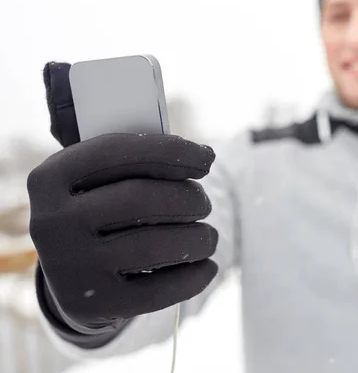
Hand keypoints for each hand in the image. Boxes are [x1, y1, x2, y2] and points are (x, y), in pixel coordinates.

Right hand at [28, 63, 218, 325]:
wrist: (71, 277)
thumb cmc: (98, 211)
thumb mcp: (96, 179)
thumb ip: (131, 154)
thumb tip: (202, 152)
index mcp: (51, 176)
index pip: (120, 150)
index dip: (173, 150)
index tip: (208, 158)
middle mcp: (52, 221)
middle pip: (142, 199)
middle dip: (189, 197)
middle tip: (205, 203)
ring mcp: (71, 266)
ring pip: (155, 245)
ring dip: (199, 236)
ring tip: (210, 235)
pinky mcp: (96, 303)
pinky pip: (158, 291)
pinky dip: (194, 276)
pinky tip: (207, 266)